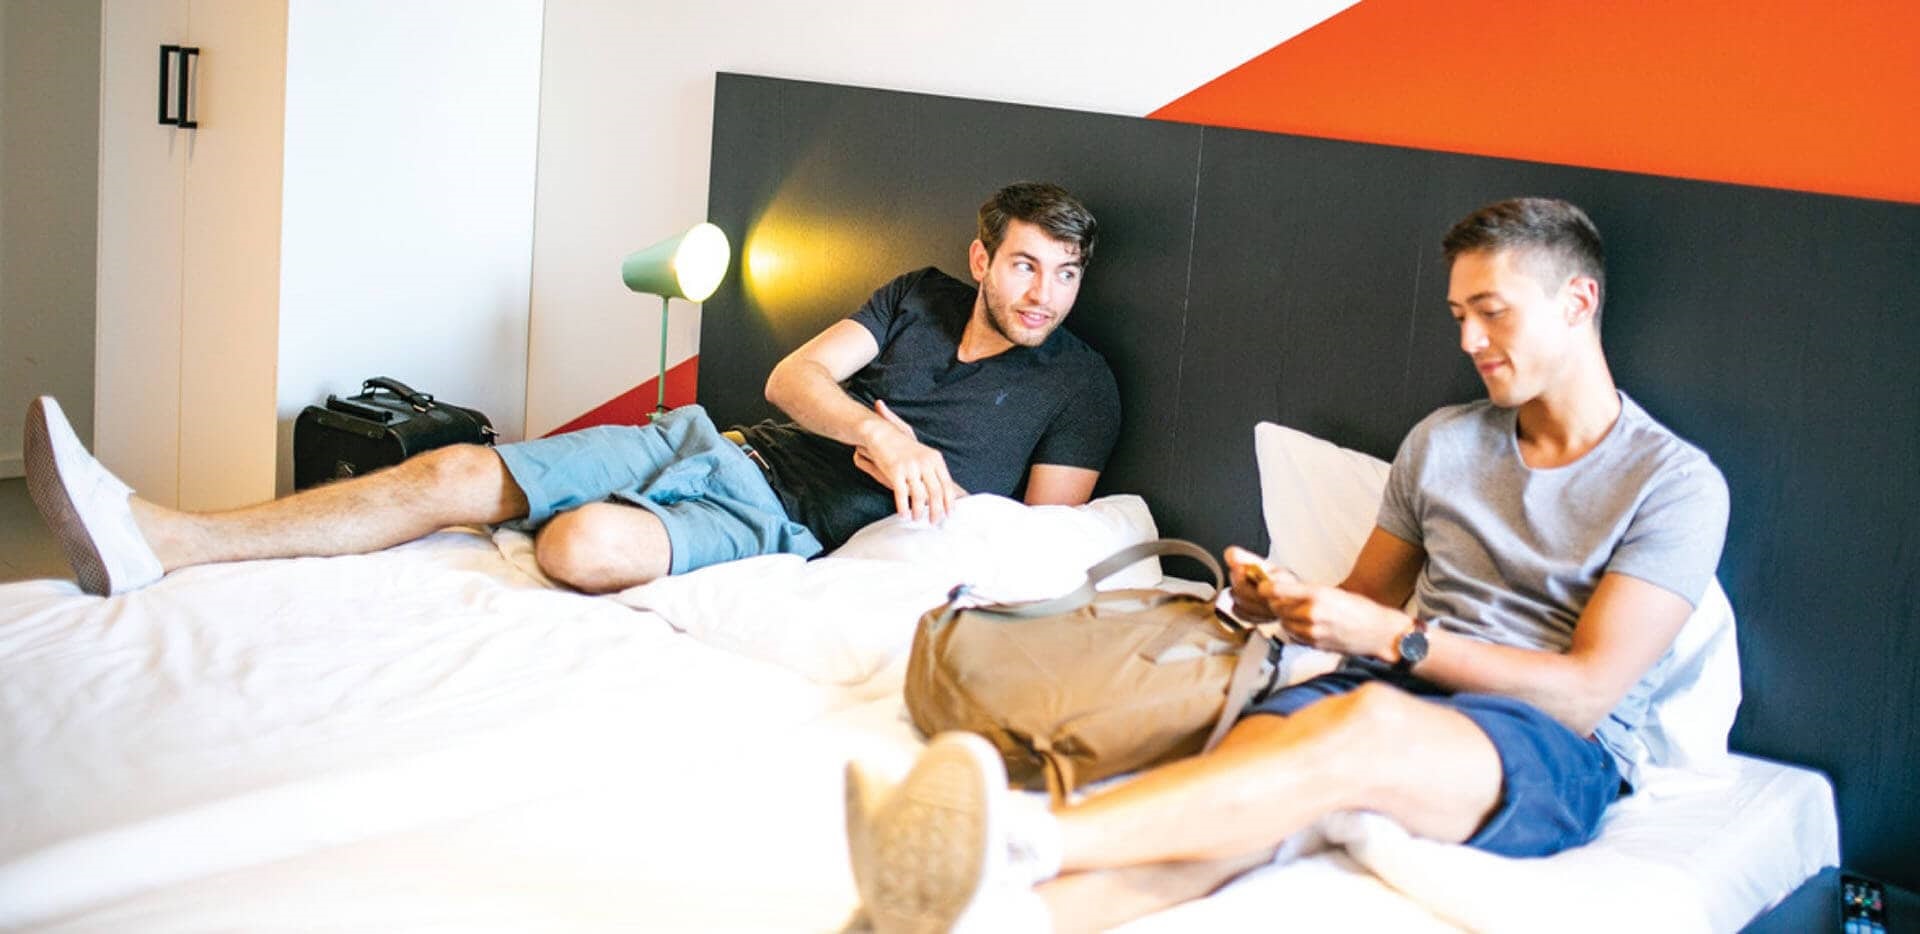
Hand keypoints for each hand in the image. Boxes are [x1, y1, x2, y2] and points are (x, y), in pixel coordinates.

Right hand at [852, 400, 961, 522]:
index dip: (949, 502)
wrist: (883, 434)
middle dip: (936, 510)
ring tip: (918, 519)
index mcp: (935, 459)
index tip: (950, 514)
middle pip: (936, 492)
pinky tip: (903, 514)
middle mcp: (925, 462)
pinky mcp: (896, 470)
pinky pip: (902, 494)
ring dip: (919, 511)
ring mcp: (911, 466)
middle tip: (934, 522)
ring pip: (919, 495)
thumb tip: (941, 495)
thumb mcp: (924, 456)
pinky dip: (903, 507)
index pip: (947, 484)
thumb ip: (933, 472)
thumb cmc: (903, 449)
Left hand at [1226, 546, 1406, 657]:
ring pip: (1283, 622)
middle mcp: (1312, 613)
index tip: (1263, 587)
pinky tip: (1307, 625)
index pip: (1278, 591)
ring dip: (1286, 617)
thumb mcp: (1333, 592)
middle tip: (1282, 598)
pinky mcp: (1314, 644)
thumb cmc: (1361, 610)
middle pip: (1277, 607)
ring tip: (1300, 612)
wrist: (1380, 633)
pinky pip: (1294, 634)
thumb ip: (1306, 592)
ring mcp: (1312, 631)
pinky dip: (1295, 629)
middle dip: (1277, 602)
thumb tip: (1281, 589)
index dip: (1266, 589)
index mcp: (1317, 594)